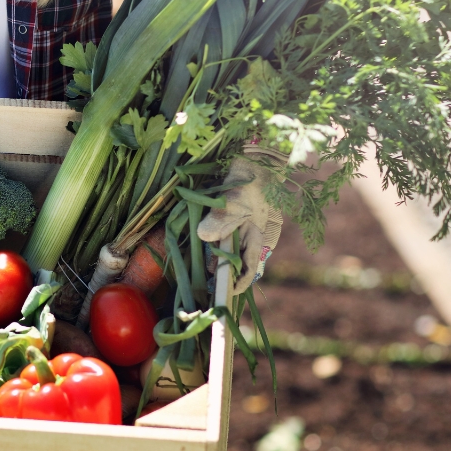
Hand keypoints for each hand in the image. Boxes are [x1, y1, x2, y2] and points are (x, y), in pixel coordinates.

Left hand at [196, 145, 287, 293]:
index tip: (224, 294)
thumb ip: (221, 219)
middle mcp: (247, 235)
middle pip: (233, 262)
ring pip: (223, 248)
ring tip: (195, 264)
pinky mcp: (226, 216)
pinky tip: (194, 240)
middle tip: (201, 281)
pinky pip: (216, 233)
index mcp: (256, 236)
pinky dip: (207, 238)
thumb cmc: (250, 180)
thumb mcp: (235, 200)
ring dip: (210, 255)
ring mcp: (237, 226)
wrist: (254, 156)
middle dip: (218, 272)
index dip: (238, 284)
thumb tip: (203, 236)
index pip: (249, 269)